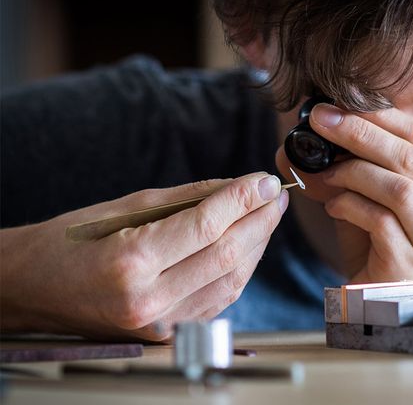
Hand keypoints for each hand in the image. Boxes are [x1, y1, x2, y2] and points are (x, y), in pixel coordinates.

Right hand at [0, 173, 287, 340]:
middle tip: (276, 195)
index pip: (206, 227)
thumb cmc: (71, 241)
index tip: (265, 181)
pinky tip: (248, 246)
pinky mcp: (167, 333)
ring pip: (230, 281)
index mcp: (132, 263)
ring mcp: (160, 324)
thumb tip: (236, 188)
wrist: (33, 289)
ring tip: (267, 215)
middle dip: (259, 221)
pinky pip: (218, 300)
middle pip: (226, 256)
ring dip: (256, 246)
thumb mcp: (125, 207)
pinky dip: (239, 271)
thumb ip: (187, 199)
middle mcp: (150, 300)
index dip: (243, 200)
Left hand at [279, 104, 412, 291]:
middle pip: (410, 158)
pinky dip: (349, 206)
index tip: (337, 104)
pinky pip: (380, 222)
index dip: (378, 115)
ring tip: (324, 173)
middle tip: (320, 121)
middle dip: (360, 133)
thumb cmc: (383, 245)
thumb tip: (312, 130)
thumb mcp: (376, 198)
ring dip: (352, 172)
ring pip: (399, 188)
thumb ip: (357, 165)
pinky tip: (334, 207)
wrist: (385, 304)